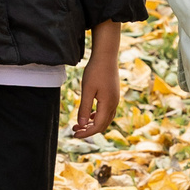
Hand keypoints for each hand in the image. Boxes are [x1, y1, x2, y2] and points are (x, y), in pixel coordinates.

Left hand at [72, 21, 121, 136]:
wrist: (106, 56)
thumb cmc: (95, 71)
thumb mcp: (87, 90)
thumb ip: (84, 108)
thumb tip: (81, 124)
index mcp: (107, 104)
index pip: (97, 126)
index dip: (86, 133)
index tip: (74, 134)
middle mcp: (114, 104)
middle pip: (102, 125)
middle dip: (88, 130)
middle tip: (74, 130)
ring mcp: (115, 100)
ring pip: (105, 119)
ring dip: (93, 124)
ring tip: (79, 124)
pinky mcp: (113, 95)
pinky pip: (106, 112)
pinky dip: (97, 116)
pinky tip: (88, 115)